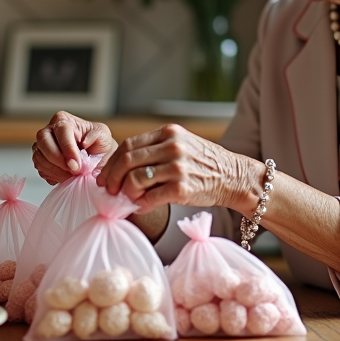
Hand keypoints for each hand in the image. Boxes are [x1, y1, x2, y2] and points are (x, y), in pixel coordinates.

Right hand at [32, 111, 116, 184]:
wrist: (95, 156)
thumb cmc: (98, 143)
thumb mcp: (103, 135)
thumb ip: (96, 135)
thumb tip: (84, 143)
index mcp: (63, 120)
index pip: (61, 131)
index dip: (68, 149)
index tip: (76, 165)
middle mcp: (49, 130)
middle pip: (43, 141)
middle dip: (58, 160)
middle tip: (73, 171)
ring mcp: (41, 145)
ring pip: (39, 157)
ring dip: (55, 170)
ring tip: (72, 176)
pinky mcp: (39, 159)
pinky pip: (40, 168)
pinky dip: (52, 175)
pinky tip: (65, 177)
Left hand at [100, 124, 252, 212]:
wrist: (234, 176)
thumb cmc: (205, 163)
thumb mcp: (182, 144)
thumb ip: (155, 150)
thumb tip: (121, 167)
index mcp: (169, 133)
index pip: (129, 144)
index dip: (112, 162)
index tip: (105, 174)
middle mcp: (172, 147)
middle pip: (128, 160)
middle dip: (112, 177)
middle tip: (109, 189)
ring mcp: (177, 168)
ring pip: (136, 179)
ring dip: (125, 192)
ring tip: (127, 198)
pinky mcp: (182, 189)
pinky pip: (150, 198)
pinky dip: (140, 204)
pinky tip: (140, 207)